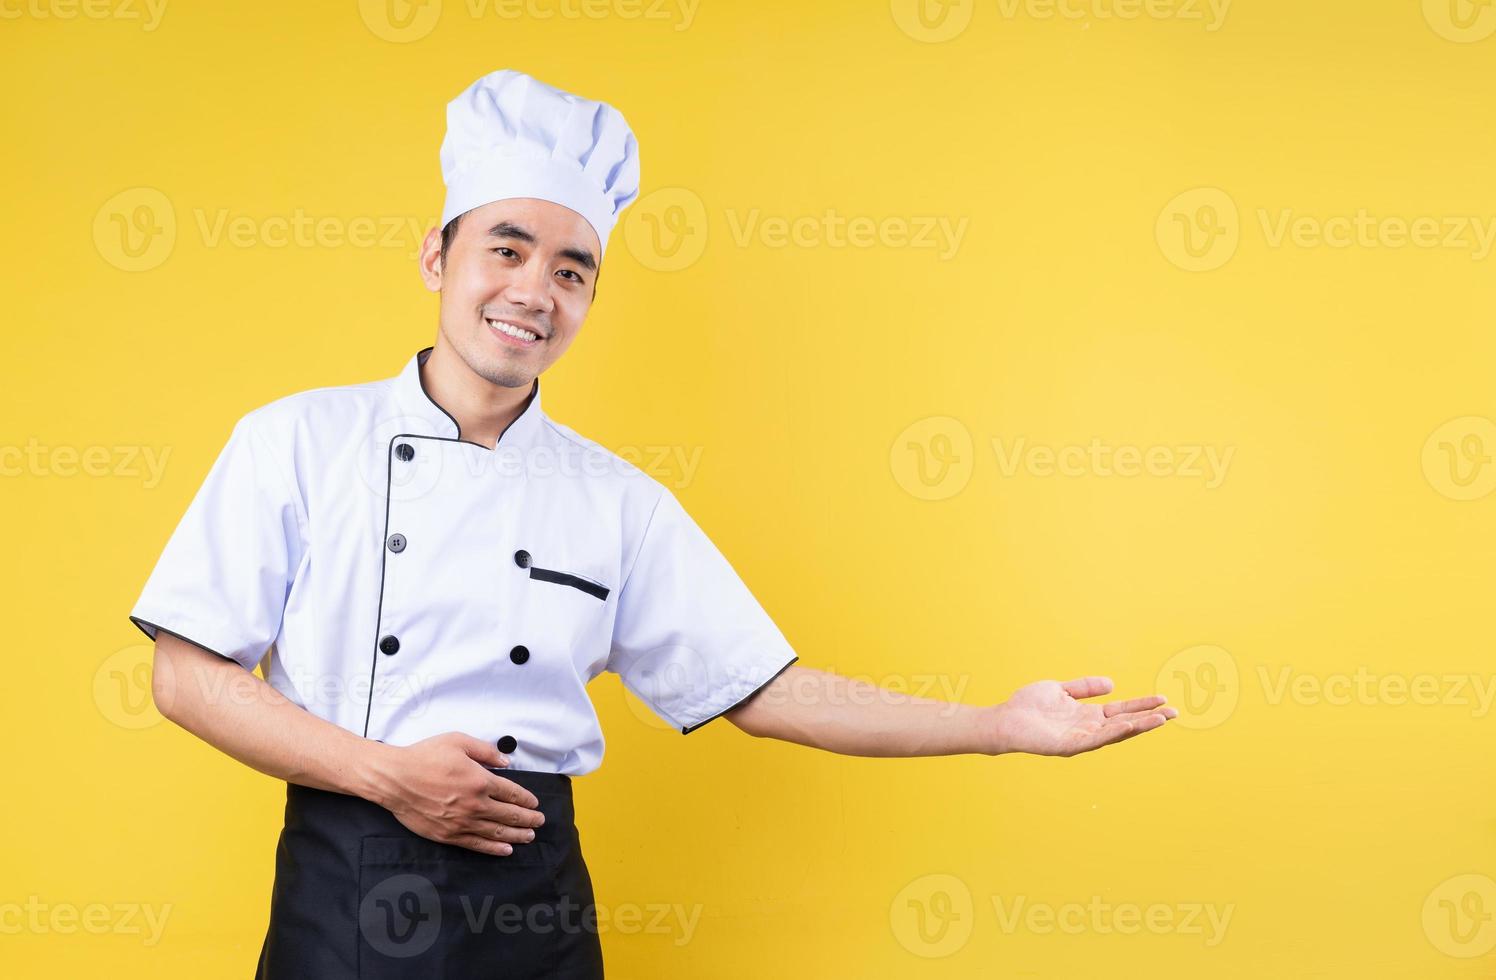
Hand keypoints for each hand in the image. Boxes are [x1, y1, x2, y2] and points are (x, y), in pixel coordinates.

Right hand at [366, 732, 545, 855]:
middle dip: (528, 819)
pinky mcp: (448, 835)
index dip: (526, 799)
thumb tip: (506, 761)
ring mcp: (461, 822)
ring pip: (496, 832)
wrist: (395, 779)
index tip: (535, 803)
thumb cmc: (424, 757)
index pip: (511, 793)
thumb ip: (485, 751)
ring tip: (529, 836)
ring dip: (516, 835)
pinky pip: (477, 844)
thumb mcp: (458, 741)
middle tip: (540, 821)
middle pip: (509, 815)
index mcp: (479, 780)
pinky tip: (506, 850)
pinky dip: (494, 848)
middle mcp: (474, 804)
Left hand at [989, 677, 1176, 756]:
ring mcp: (1080, 739)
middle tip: (1174, 713)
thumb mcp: (1060, 689)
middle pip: (1125, 723)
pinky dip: (1112, 733)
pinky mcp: (1068, 746)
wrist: (1005, 719)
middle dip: (1149, 718)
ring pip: (1115, 733)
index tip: (1164, 700)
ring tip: (1159, 719)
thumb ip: (1084, 687)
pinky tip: (1128, 725)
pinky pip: (1095, 740)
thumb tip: (1112, 684)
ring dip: (1138, 726)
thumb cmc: (1028, 706)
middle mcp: (1088, 729)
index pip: (1122, 710)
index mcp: (1088, 716)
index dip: (1142, 706)